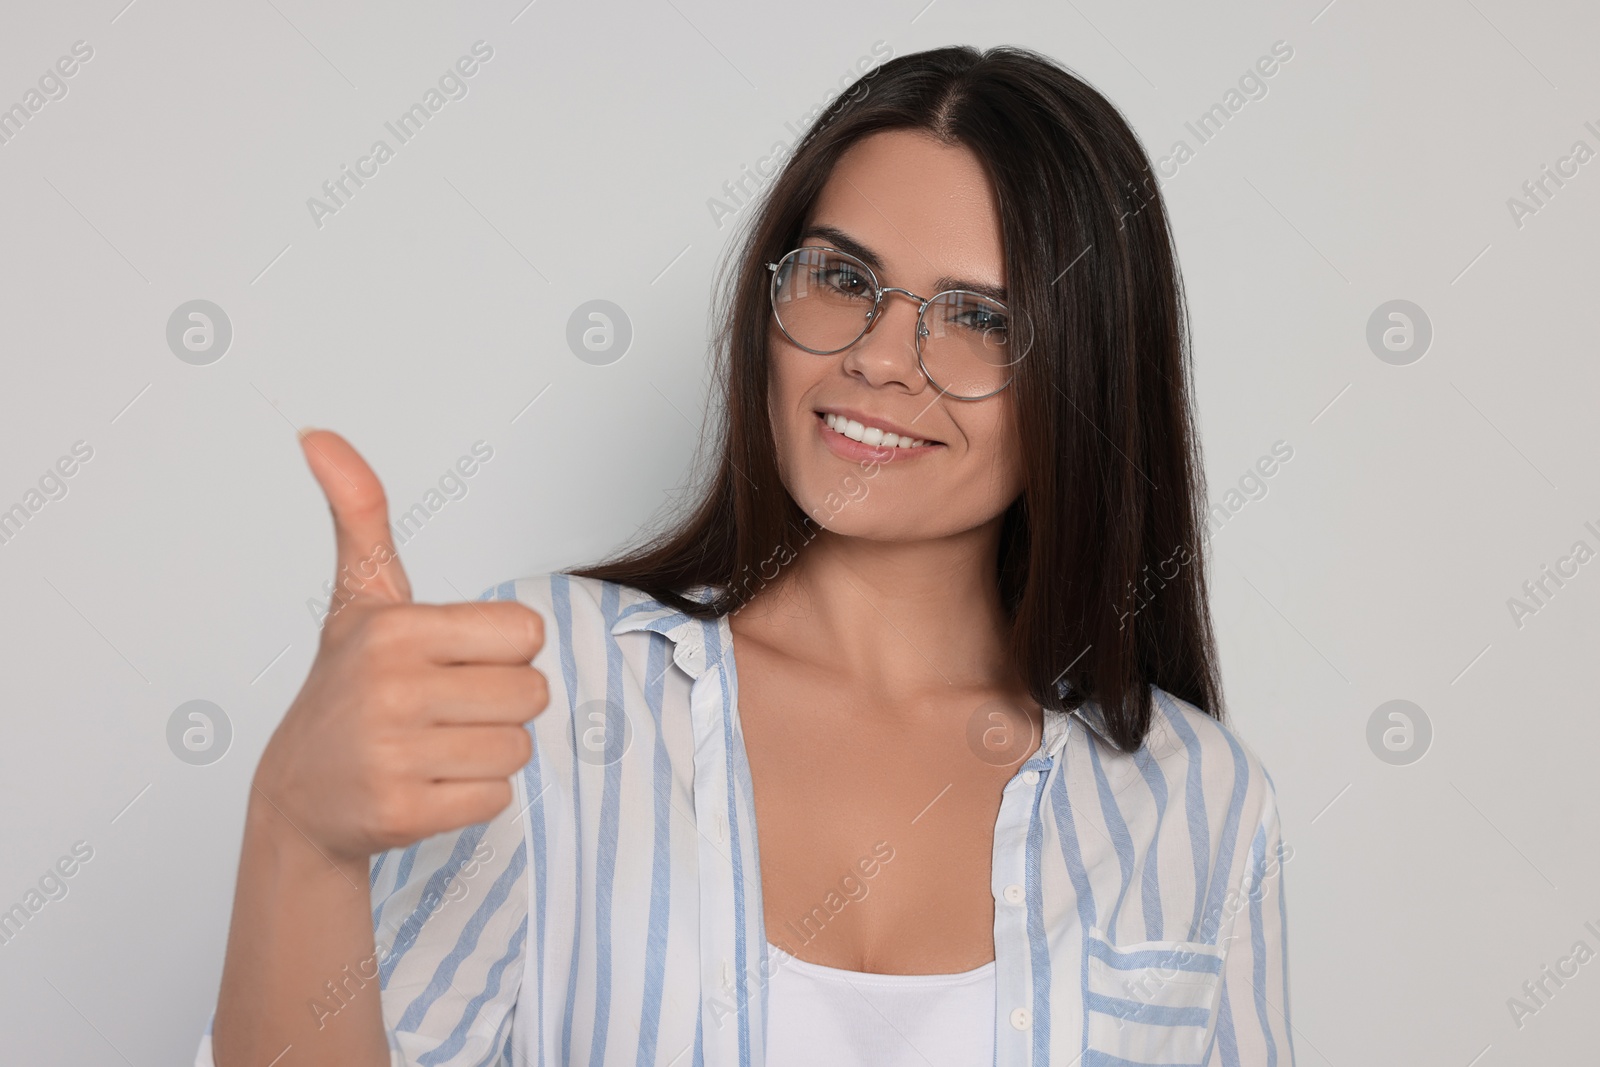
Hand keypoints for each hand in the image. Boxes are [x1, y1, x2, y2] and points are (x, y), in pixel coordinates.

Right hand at [252, 430, 547, 864]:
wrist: (301, 795)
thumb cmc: (346, 688)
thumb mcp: (359, 597)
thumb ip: (359, 513)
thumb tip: (318, 434)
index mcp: (394, 628)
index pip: (527, 634)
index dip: (502, 651)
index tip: (453, 661)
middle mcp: (391, 689)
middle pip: (532, 694)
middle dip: (499, 704)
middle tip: (442, 709)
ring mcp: (393, 755)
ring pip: (518, 749)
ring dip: (486, 753)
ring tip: (432, 746)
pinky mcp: (402, 813)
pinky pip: (498, 799)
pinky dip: (472, 797)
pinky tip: (425, 785)